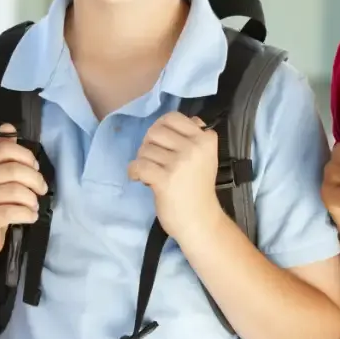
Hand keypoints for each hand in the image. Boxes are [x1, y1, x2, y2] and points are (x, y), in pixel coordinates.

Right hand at [0, 124, 46, 262]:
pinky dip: (28, 214)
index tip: (35, 169)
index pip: (7, 149)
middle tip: (41, 190)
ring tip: (33, 205)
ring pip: (16, 191)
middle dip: (35, 180)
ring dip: (32, 200)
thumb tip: (9, 126)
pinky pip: (14, 211)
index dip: (27, 157)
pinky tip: (30, 216)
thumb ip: (2, 152)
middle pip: (15, 170)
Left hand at [128, 112, 221, 242]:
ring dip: (143, 161)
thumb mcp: (205, 157)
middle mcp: (194, 148)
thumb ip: (196, 136)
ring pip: (145, 149)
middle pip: (154, 132)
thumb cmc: (198, 188)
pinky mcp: (165, 180)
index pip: (172, 117)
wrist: (200, 221)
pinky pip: (138, 165)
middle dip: (148, 145)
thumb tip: (191, 118)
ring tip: (152, 173)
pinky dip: (134, 172)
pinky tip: (141, 179)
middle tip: (154, 160)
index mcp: (205, 139)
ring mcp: (179, 164)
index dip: (160, 129)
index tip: (161, 144)